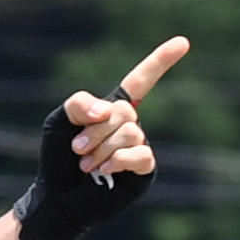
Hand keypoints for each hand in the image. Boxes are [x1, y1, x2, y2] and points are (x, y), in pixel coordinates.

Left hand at [10, 35, 185, 239]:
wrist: (57, 198)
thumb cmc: (58, 158)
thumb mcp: (59, 121)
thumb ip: (78, 103)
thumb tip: (107, 110)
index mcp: (113, 108)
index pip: (141, 80)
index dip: (161, 61)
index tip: (183, 42)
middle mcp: (130, 125)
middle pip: (125, 111)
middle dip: (97, 129)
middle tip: (77, 148)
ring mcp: (139, 146)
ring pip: (131, 132)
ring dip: (102, 148)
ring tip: (86, 164)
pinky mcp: (143, 170)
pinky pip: (140, 155)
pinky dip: (119, 160)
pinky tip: (104, 171)